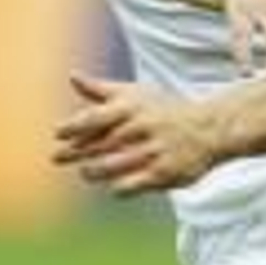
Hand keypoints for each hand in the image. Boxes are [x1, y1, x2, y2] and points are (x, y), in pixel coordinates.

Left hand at [52, 74, 221, 194]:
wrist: (209, 128)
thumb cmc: (165, 110)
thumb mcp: (135, 94)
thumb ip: (101, 90)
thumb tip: (72, 77)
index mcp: (131, 108)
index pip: (93, 118)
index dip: (72, 127)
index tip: (57, 134)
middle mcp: (140, 128)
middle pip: (98, 145)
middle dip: (73, 153)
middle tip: (56, 158)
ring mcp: (151, 152)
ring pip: (109, 167)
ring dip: (92, 172)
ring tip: (86, 171)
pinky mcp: (162, 173)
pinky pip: (129, 186)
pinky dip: (117, 187)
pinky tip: (113, 185)